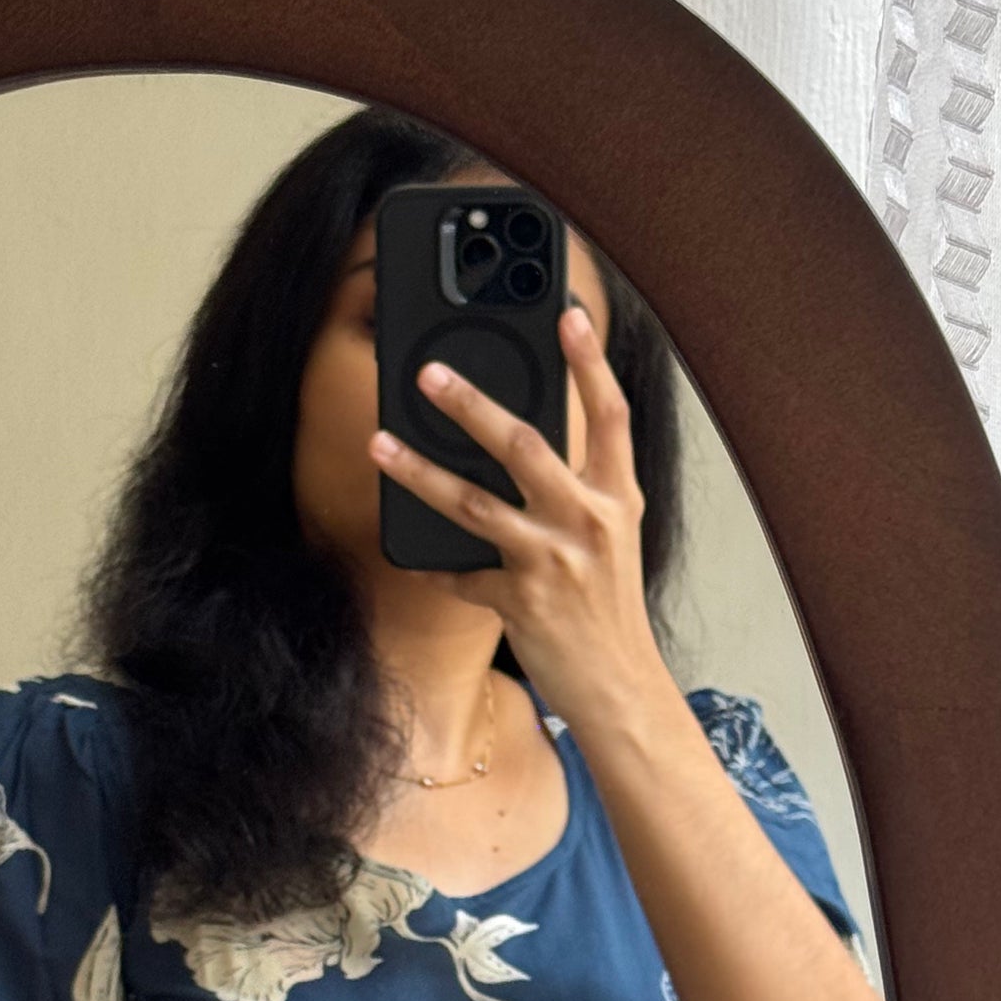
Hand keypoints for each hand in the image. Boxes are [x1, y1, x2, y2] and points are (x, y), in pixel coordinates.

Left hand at [370, 301, 666, 728]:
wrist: (621, 688)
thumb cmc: (609, 610)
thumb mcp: (610, 538)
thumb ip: (580, 488)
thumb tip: (525, 445)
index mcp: (615, 496)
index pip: (611, 413)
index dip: (591, 360)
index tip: (570, 313)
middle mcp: (588, 519)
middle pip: (525, 443)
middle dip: (471, 403)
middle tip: (429, 373)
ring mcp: (552, 559)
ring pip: (474, 501)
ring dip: (419, 469)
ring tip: (380, 442)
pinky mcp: (520, 599)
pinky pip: (461, 572)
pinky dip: (435, 565)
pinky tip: (409, 554)